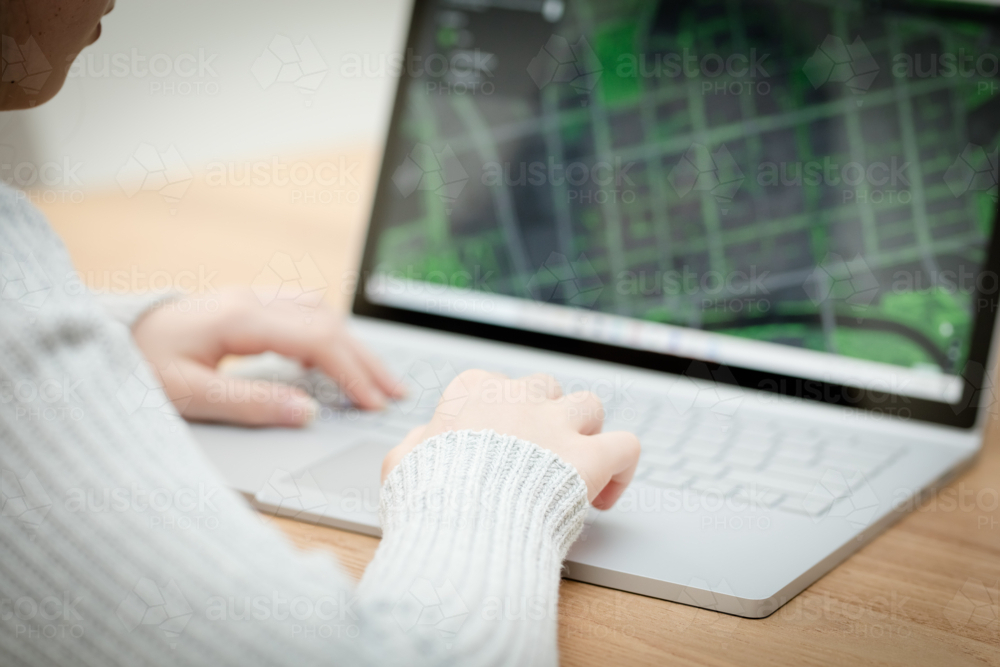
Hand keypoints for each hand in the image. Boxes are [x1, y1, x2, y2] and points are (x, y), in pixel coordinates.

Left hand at [131, 287, 402, 426]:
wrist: (107, 335)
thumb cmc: (138, 364)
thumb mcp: (189, 394)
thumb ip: (251, 403)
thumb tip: (308, 412)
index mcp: (241, 319)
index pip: (317, 340)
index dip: (352, 372)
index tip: (374, 402)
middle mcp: (252, 301)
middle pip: (329, 324)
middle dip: (366, 360)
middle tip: (394, 394)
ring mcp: (251, 299)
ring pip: (320, 314)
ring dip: (352, 346)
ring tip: (375, 379)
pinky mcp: (247, 307)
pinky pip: (301, 313)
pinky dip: (327, 336)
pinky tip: (332, 359)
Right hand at [381, 370, 640, 508]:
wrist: (461, 529)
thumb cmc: (427, 500)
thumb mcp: (400, 465)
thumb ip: (414, 445)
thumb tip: (421, 439)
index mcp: (471, 392)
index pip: (490, 385)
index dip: (496, 418)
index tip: (492, 452)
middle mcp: (518, 397)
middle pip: (543, 388)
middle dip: (544, 416)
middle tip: (536, 458)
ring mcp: (557, 424)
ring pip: (589, 404)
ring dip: (586, 432)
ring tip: (577, 466)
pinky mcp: (589, 456)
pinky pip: (626, 445)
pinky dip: (622, 468)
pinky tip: (605, 496)